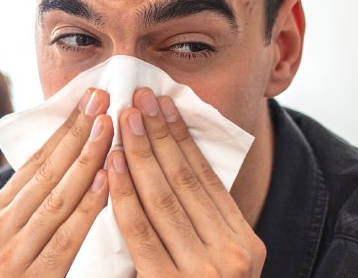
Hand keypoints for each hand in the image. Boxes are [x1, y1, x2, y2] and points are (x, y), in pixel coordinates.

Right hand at [0, 88, 113, 276]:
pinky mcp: (32, 277)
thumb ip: (34, 204)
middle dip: (78, 131)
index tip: (89, 99)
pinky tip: (108, 181)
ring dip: (87, 159)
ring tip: (110, 127)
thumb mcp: (11, 237)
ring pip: (56, 197)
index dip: (65, 128)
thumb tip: (67, 159)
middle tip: (104, 98)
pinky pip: (66, 236)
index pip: (35, 161)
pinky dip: (88, 206)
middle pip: (46, 171)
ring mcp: (13, 253)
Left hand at [108, 88, 265, 277]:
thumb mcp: (218, 263)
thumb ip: (203, 229)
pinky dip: (124, 193)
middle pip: (186, 182)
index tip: (165, 105)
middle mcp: (232, 254)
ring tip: (125, 118)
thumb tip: (175, 173)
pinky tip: (111, 164)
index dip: (183, 140)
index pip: (209, 181)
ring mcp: (203, 271)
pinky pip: (140, 230)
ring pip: (163, 199)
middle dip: (160, 135)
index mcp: (246, 243)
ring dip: (141, 153)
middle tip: (140, 98)